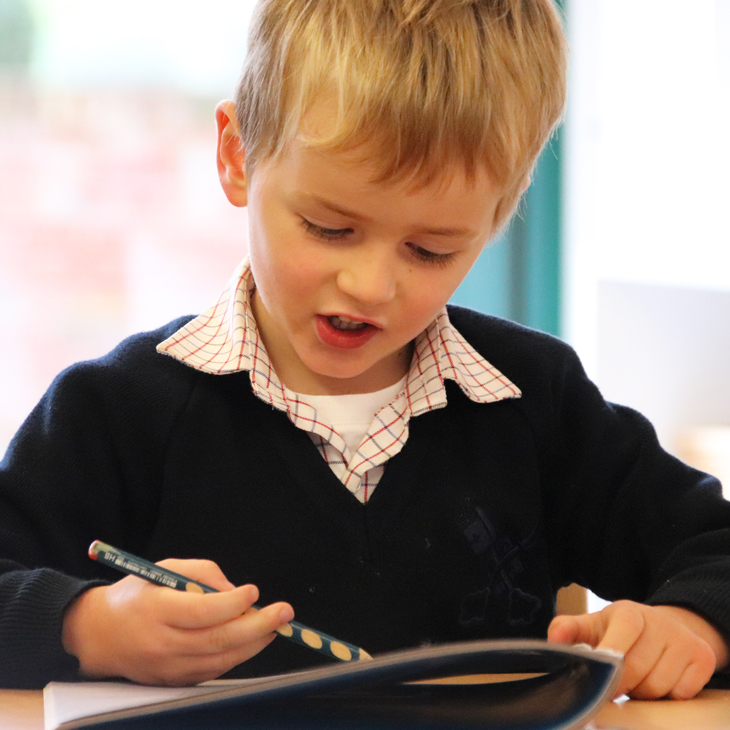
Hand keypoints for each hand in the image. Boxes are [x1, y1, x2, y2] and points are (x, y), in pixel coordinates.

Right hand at [62, 559, 294, 684]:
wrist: (99, 635)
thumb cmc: (136, 595)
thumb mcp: (164, 569)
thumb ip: (202, 573)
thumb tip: (236, 592)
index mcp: (155, 609)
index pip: (201, 610)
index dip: (232, 603)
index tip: (253, 591)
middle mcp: (162, 642)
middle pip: (218, 639)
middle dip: (258, 625)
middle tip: (284, 612)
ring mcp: (167, 667)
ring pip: (220, 660)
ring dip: (254, 643)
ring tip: (275, 625)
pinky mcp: (173, 681)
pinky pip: (213, 671)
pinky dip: (237, 656)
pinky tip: (252, 640)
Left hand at [548, 600, 727, 698]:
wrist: (666, 629)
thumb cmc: (622, 632)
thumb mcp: (595, 626)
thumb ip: (570, 629)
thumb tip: (554, 638)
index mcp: (629, 613)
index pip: (621, 637)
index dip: (610, 658)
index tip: (602, 674)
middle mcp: (659, 622)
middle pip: (637, 670)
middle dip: (622, 684)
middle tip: (616, 684)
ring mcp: (683, 640)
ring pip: (659, 686)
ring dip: (644, 692)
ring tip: (638, 680)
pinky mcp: (703, 658)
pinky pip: (682, 693)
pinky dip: (669, 695)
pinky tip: (660, 681)